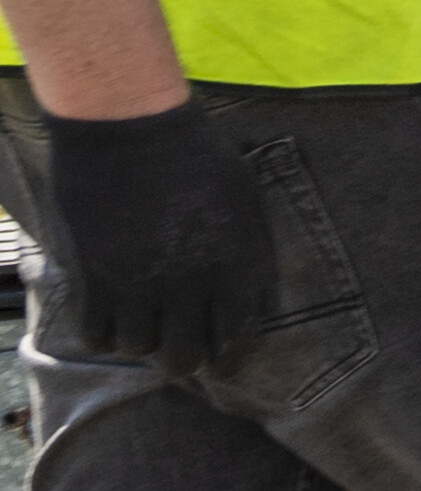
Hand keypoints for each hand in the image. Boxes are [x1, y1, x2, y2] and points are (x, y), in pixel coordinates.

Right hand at [33, 98, 265, 376]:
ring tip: (144, 328)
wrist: (132, 127)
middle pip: (186, 356)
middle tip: (179, 353)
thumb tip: (255, 298)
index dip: (230, 357)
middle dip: (186, 361)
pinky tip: (111, 320)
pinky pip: (98, 335)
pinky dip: (105, 335)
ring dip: (143, 343)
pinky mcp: (94, 277)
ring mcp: (138, 282)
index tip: (223, 363)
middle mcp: (189, 283)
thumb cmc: (196, 154)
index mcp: (236, 264)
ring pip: (140, 349)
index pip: (238, 336)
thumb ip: (251, 253)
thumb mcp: (246, 201)